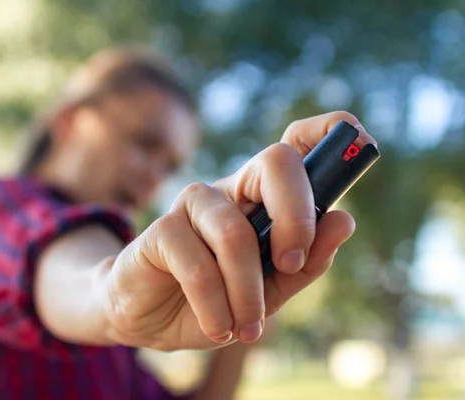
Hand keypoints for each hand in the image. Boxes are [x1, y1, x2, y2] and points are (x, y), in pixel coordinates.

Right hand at [102, 111, 375, 350]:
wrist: (151, 319)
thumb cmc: (216, 299)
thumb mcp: (271, 291)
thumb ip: (305, 262)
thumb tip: (343, 220)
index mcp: (263, 199)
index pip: (296, 146)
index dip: (329, 131)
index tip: (361, 142)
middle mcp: (231, 191)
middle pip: (276, 161)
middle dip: (296, 217)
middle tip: (291, 265)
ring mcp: (193, 204)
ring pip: (236, 233)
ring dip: (247, 292)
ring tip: (246, 329)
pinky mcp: (161, 229)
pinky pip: (198, 265)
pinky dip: (214, 307)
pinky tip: (216, 328)